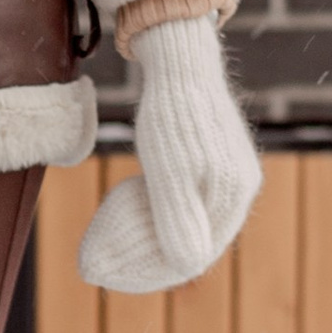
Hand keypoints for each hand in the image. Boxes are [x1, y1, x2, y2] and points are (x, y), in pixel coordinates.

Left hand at [78, 16, 261, 294]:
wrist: (179, 58)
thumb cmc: (173, 113)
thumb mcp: (169, 168)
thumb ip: (179, 217)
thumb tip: (188, 266)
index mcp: (233, 194)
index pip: (194, 255)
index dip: (148, 271)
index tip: (105, 273)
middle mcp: (238, 188)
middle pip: (189, 243)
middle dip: (140, 258)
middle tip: (93, 264)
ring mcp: (227, 174)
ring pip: (184, 224)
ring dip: (144, 236)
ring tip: (102, 240)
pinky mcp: (212, 160)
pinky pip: (184, 201)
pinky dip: (153, 210)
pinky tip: (127, 201)